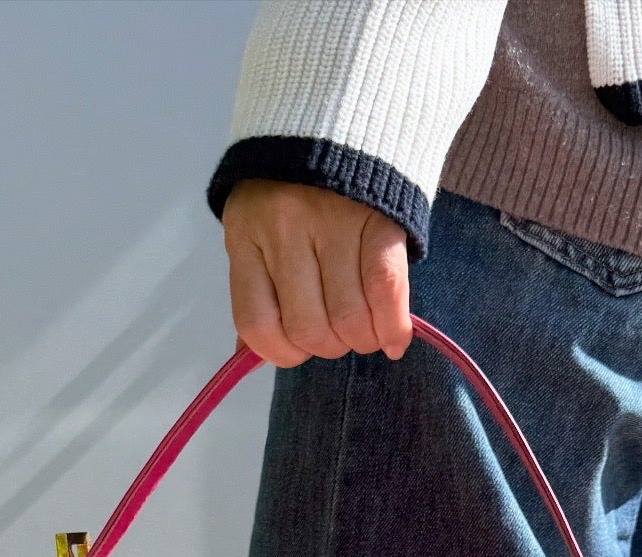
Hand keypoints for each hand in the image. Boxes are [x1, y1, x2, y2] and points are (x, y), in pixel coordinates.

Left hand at [220, 179, 412, 367]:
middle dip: (328, 347)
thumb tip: (249, 359)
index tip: (297, 350)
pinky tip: (395, 341)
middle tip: (338, 336)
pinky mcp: (380, 219)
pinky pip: (386, 291)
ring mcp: (334, 222)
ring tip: (366, 333)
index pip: (256, 323)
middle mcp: (285, 229)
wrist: (337, 112)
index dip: (281, 352)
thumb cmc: (290, 190)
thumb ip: (256, 292)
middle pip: (308, 327)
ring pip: (349, 318)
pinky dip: (393, 327)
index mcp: (246, 237)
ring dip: (362, 341)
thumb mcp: (256, 233)